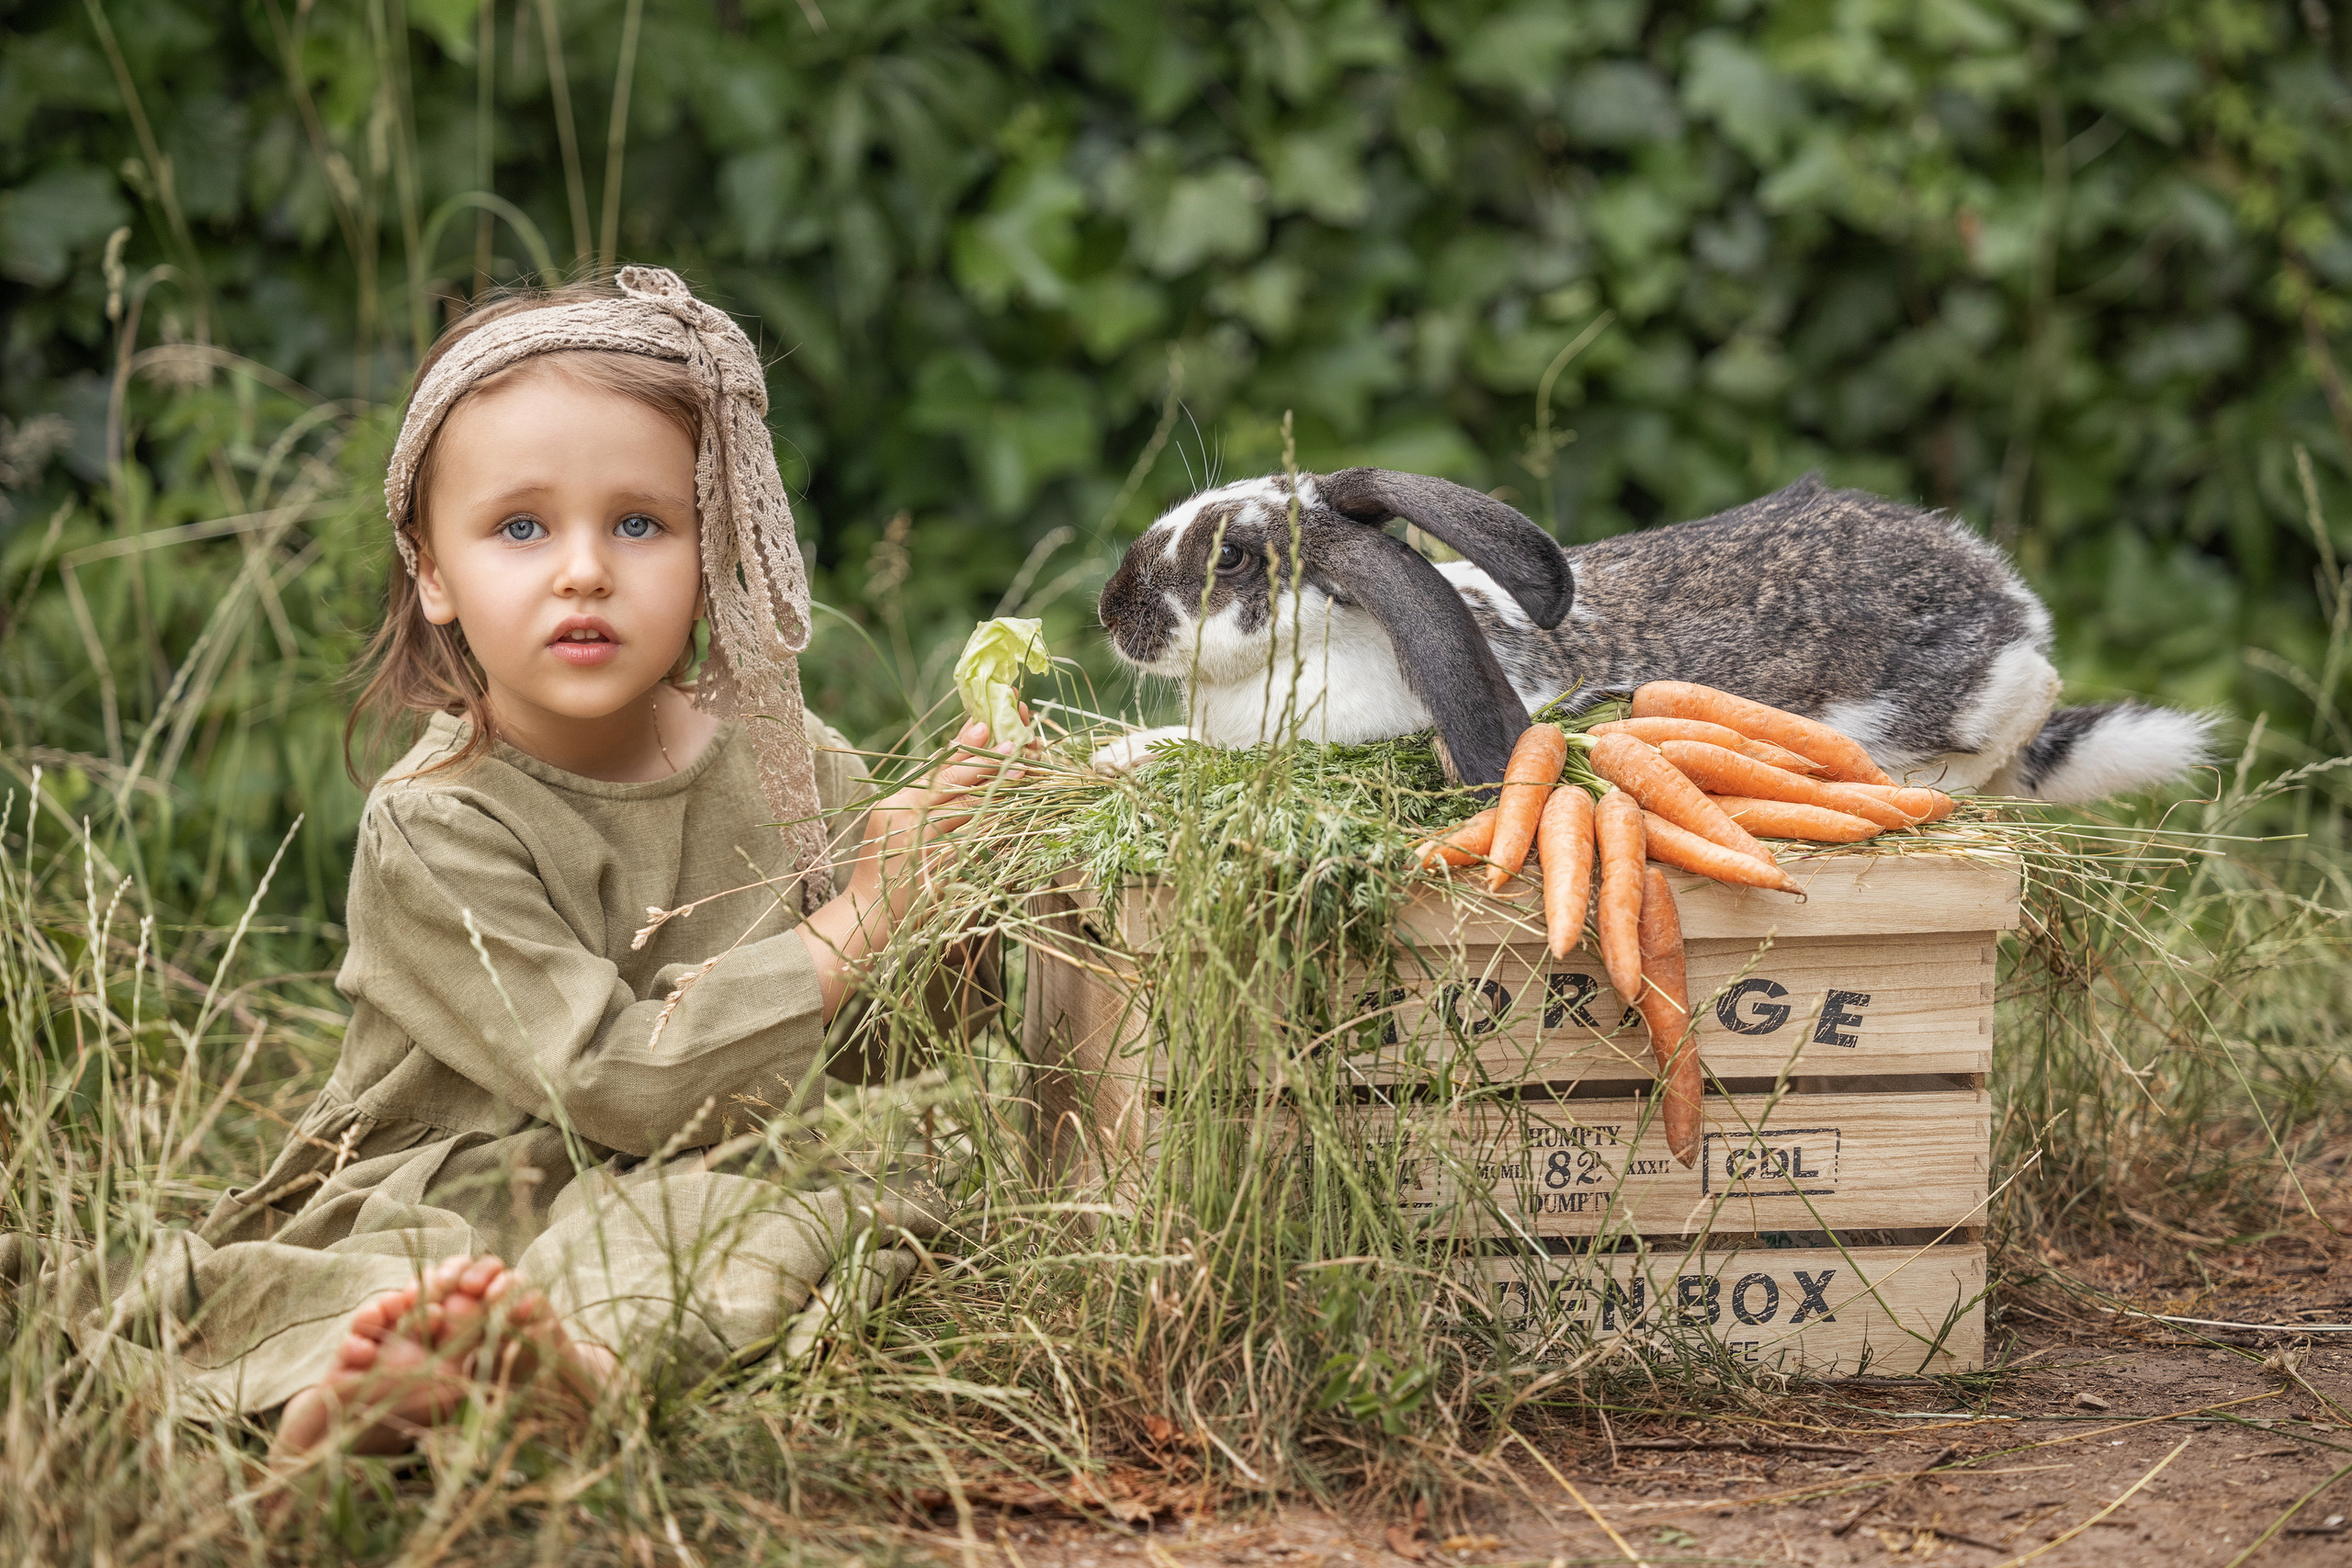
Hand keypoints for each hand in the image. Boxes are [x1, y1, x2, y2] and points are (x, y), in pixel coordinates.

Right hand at [852, 719, 1017, 921]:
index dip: (962, 745)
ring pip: (965, 806)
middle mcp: (907, 817)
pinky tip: (1016, 809)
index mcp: (898, 802)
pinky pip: (972, 838)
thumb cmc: (887, 864)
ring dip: (996, 785)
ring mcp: (922, 841)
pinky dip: (995, 821)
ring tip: (1022, 767)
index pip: (936, 768)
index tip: (984, 725)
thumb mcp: (899, 823)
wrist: (871, 911)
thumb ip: (925, 796)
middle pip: (952, 781)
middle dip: (985, 760)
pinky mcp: (938, 865)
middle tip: (1014, 742)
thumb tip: (963, 763)